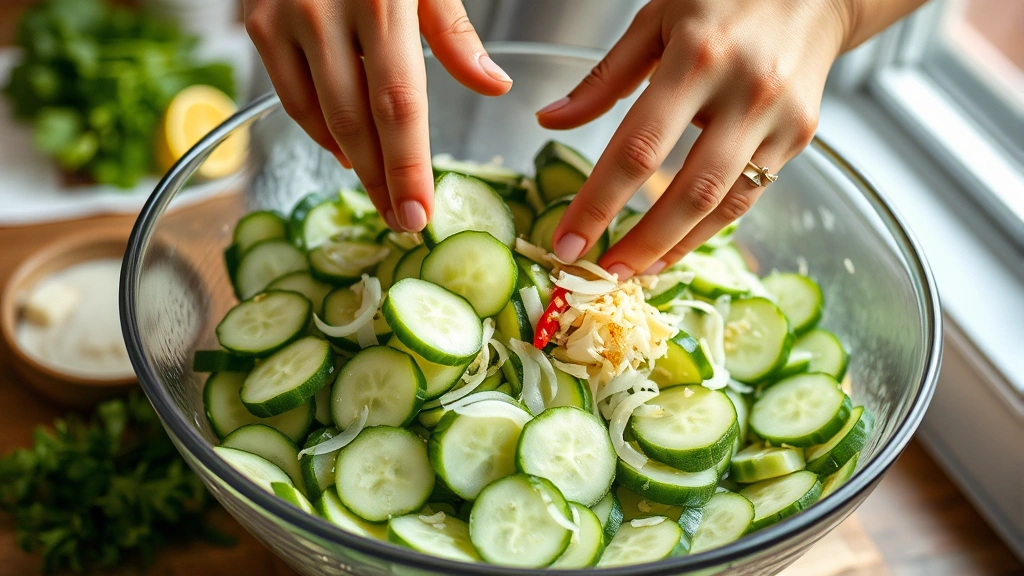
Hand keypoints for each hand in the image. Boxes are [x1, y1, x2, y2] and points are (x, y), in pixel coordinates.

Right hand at [243, 0, 512, 231]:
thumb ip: (456, 34)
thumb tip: (495, 87)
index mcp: (382, 2)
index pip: (398, 104)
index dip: (408, 167)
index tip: (419, 216)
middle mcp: (326, 14)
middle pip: (356, 123)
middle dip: (382, 181)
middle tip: (404, 222)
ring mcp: (284, 20)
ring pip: (320, 119)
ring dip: (353, 165)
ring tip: (382, 195)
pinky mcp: (257, 24)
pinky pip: (291, 99)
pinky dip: (321, 132)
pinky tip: (347, 151)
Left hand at [539, 0, 853, 278]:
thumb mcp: (656, 20)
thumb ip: (604, 78)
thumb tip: (550, 121)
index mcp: (697, 58)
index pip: (637, 148)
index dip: (599, 202)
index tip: (567, 240)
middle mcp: (744, 92)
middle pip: (688, 190)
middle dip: (640, 243)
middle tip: (600, 276)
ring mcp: (778, 119)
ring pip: (723, 203)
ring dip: (675, 247)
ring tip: (634, 272)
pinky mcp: (799, 136)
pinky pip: (748, 195)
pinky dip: (708, 227)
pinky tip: (675, 244)